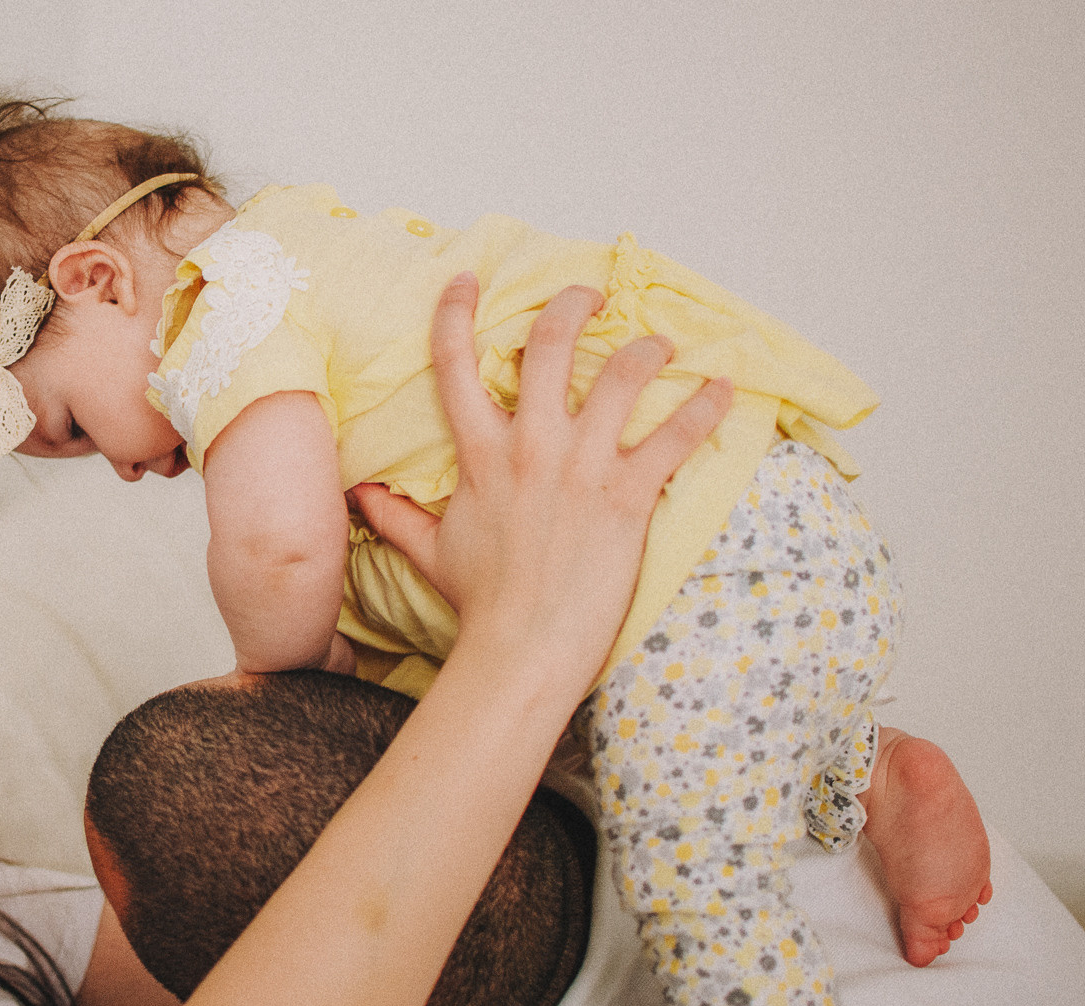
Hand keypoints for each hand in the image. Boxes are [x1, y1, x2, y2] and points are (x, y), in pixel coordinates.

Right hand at [349, 273, 732, 700]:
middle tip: (590, 294)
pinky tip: (725, 389)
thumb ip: (393, 517)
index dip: (456, 313)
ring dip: (646, 348)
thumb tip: (359, 496)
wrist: (523, 647)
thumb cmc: (481, 603)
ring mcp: (584, 467)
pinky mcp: (628, 495)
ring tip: (660, 342)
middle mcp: (532, 447)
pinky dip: (705, 407)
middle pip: (551, 345)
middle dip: (573, 305)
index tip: (466, 280)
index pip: (456, 365)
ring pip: (621, 375)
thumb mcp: (428, 552)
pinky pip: (676, 436)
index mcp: (482, 454)